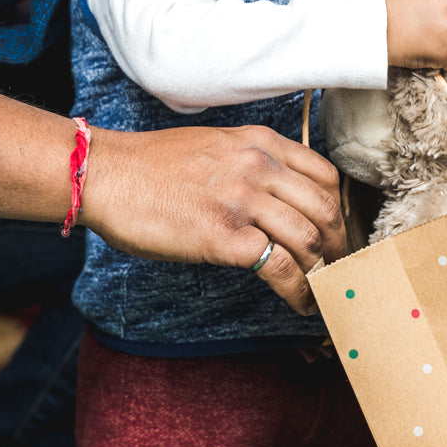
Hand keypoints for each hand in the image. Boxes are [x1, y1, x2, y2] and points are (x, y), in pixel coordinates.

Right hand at [82, 124, 345, 315]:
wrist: (106, 174)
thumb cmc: (152, 166)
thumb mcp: (215, 146)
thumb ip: (251, 163)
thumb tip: (278, 197)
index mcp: (260, 142)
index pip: (325, 175)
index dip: (338, 210)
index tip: (336, 234)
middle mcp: (259, 167)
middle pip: (325, 210)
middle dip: (339, 246)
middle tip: (340, 271)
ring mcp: (243, 201)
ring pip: (309, 240)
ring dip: (324, 273)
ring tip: (323, 294)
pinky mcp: (224, 237)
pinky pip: (280, 268)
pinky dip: (299, 291)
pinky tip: (300, 304)